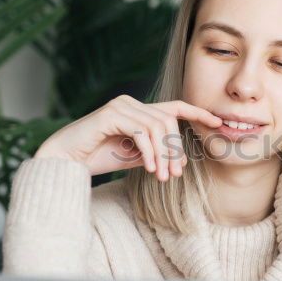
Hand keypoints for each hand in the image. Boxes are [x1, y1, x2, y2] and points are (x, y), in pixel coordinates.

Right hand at [33, 96, 223, 178]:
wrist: (63, 161)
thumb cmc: (97, 158)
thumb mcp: (134, 158)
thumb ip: (156, 153)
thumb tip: (182, 160)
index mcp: (138, 110)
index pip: (173, 107)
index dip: (197, 113)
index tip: (218, 122)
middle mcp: (130, 103)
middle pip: (168, 121)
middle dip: (175, 149)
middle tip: (175, 175)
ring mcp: (120, 106)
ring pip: (156, 127)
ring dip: (163, 154)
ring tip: (162, 177)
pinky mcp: (110, 115)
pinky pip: (140, 132)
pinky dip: (149, 152)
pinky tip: (148, 170)